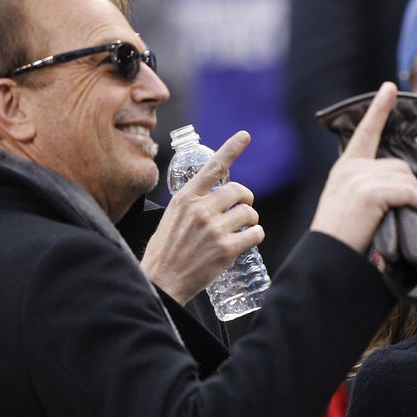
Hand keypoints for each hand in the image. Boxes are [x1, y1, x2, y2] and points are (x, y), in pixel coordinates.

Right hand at [141, 131, 263, 303]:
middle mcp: (200, 210)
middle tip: (242, 211)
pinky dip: (255, 236)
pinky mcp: (226, 249)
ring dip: (251, 221)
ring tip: (242, 229)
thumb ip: (192, 204)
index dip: (231, 149)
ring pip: (250, 214)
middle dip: (246, 201)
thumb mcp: (172, 217)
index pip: (212, 167)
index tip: (245, 136)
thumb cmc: (165, 251)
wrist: (161, 281)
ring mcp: (214, 229)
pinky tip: (246, 241)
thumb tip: (214, 197)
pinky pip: (255, 234)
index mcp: (185, 198)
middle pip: (240, 192)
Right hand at [310, 82, 416, 253]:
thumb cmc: (341, 237)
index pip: (364, 132)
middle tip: (411, 208)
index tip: (390, 87)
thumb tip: (401, 184)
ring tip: (411, 216)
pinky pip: (408, 192)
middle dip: (409, 187)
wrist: (328, 255)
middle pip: (398, 166)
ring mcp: (359, 179)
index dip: (379, 109)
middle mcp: (350, 169)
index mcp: (344, 168)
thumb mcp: (348, 203)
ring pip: (405, 179)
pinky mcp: (370, 192)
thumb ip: (367, 186)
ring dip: (415, 199)